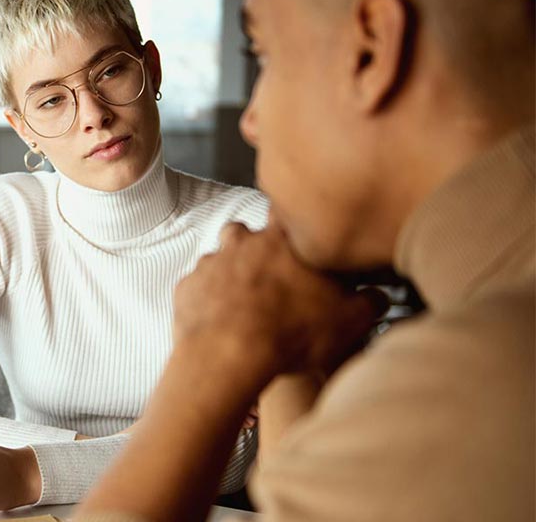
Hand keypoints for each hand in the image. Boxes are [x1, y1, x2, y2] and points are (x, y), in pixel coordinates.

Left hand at [173, 221, 388, 388]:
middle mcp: (242, 242)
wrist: (229, 355)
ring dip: (232, 276)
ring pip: (221, 259)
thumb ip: (369, 301)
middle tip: (274, 281)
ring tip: (248, 305)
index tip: (298, 241)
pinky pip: (199, 288)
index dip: (294, 225)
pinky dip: (209, 300)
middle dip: (259, 251)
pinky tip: (224, 321)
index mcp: (282, 239)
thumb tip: (378, 297)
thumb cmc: (289, 332)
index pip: (289, 212)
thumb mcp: (349, 319)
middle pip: (248, 232)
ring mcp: (210, 263)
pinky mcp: (188, 288)